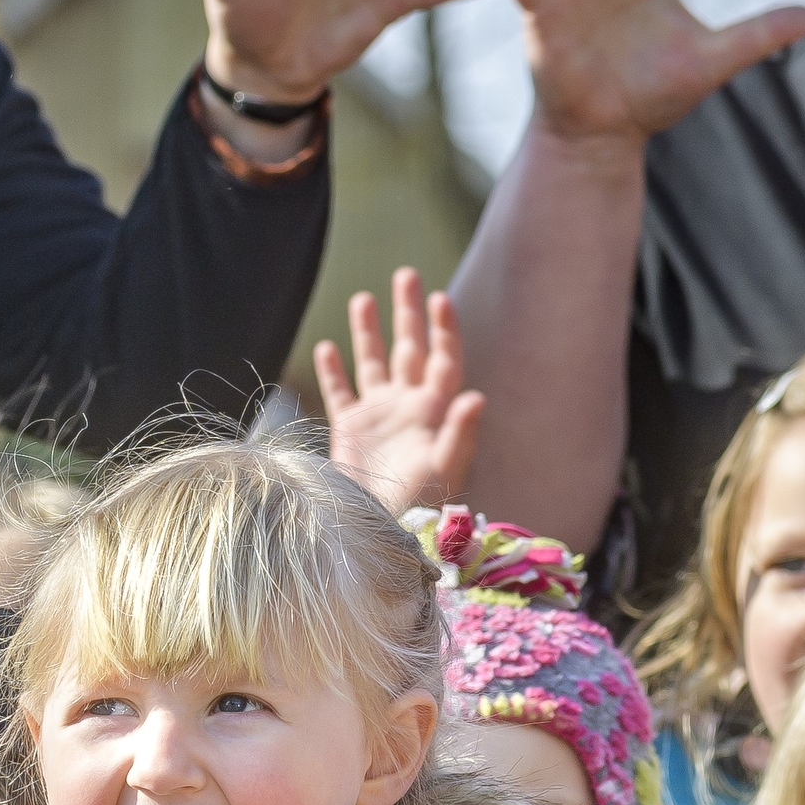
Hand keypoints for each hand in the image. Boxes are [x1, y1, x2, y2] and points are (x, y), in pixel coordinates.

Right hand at [319, 267, 480, 511]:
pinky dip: (335, 370)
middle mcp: (408, 405)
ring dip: (369, 332)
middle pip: (410, 348)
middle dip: (408, 313)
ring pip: (374, 362)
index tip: (440, 298)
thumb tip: (476, 395)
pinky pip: (342, 392)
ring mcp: (378, 416)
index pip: (443, 359)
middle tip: (407, 275)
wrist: (384, 530)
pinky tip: (328, 347)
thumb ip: (461, 433)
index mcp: (434, 410)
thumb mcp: (445, 469)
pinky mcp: (351, 431)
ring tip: (364, 298)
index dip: (444, 328)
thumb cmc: (422, 504)